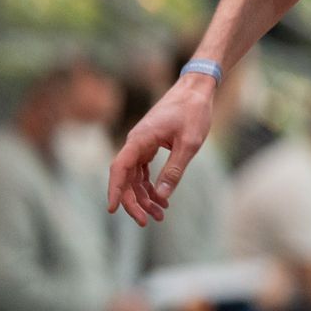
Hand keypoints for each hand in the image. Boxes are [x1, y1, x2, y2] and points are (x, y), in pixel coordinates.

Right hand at [107, 73, 214, 225]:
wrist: (197, 89)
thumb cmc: (194, 112)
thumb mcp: (189, 144)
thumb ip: (174, 170)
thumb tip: (161, 195)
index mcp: (139, 139)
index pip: (119, 169)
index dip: (115, 190)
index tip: (113, 210)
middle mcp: (135, 142)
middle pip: (126, 178)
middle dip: (134, 201)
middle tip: (146, 221)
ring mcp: (141, 144)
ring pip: (135, 176)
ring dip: (145, 196)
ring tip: (159, 215)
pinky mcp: (150, 145)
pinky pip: (144, 170)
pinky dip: (151, 185)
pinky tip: (162, 199)